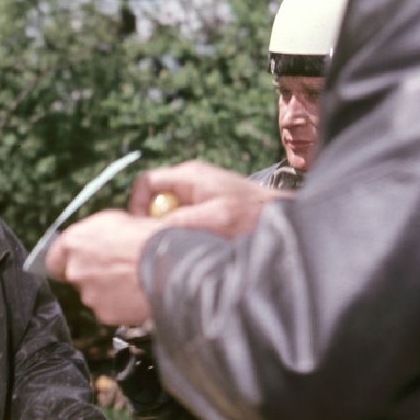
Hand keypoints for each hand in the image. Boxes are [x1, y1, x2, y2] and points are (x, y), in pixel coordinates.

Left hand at [45, 210, 162, 325]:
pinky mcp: (104, 314)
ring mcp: (89, 294)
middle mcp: (76, 269)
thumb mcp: (118, 220)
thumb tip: (96, 237)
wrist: (170, 265)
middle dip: (92, 274)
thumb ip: (96, 232)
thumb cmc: (149, 238)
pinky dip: (120, 304)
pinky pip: (109, 309)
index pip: (54, 258)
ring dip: (108, 290)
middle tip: (116, 269)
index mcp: (75, 242)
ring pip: (93, 294)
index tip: (74, 262)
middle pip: (76, 276)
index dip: (65, 261)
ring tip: (132, 280)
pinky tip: (136, 293)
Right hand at [129, 160, 280, 237]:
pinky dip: (180, 232)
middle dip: (150, 221)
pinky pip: (179, 219)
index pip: (145, 183)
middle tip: (158, 242)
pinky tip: (194, 244)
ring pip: (165, 211)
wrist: (283, 217)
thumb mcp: (216, 218)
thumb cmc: (253, 214)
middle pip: (152, 198)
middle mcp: (190, 180)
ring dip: (167, 229)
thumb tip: (151, 230)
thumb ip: (182, 220)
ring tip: (181, 244)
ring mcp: (197, 192)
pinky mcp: (204, 206)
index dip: (136, 206)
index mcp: (189, 175)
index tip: (140, 230)